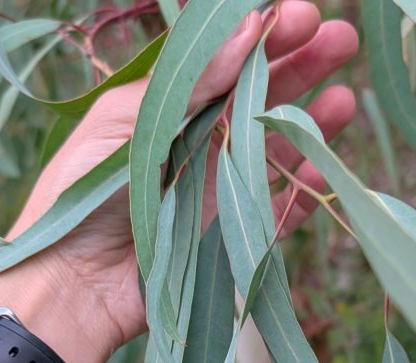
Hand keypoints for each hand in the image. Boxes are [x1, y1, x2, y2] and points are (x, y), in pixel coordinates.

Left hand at [0, 1, 357, 362]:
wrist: (71, 283)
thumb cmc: (81, 194)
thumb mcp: (128, 122)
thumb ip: (190, 83)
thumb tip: (247, 28)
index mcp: (167, 106)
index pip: (226, 60)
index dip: (265, 35)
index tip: (301, 13)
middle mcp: (197, 141)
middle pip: (260, 96)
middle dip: (302, 65)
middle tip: (342, 38)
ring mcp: (218, 188)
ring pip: (277, 147)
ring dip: (313, 123)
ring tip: (345, 99)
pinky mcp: (230, 235)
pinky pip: (278, 209)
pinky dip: (303, 192)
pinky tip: (325, 169)